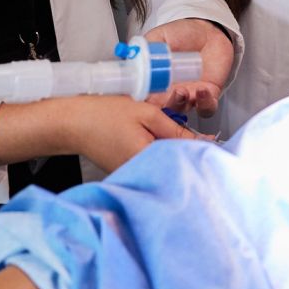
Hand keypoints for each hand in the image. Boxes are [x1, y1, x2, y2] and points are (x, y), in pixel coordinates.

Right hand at [48, 95, 201, 172]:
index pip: (185, 159)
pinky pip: (150, 165)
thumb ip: (174, 129)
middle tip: (196, 136)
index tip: (216, 142)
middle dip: (188, 152)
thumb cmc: (104, 115)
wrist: (72, 123)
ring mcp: (133, 174)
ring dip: (173, 152)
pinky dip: (157, 154)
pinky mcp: (126, 172)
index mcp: (148, 159)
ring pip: (164, 165)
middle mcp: (141, 173)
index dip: (202, 150)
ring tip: (170, 135)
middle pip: (176, 165)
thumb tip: (200, 141)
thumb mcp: (146, 114)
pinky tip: (154, 140)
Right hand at [144, 18, 233, 116]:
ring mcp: (189, 96)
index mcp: (155, 82)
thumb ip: (145, 47)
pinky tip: (202, 91)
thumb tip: (131, 55)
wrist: (207, 30)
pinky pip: (207, 108)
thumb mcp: (159, 37)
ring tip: (182, 91)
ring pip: (182, 111)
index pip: (143, 100)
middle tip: (160, 96)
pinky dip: (205, 104)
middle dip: (160, 108)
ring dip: (181, 104)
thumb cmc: (182, 34)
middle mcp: (170, 93)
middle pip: (160, 110)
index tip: (139, 100)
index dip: (140, 104)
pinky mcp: (208, 95)